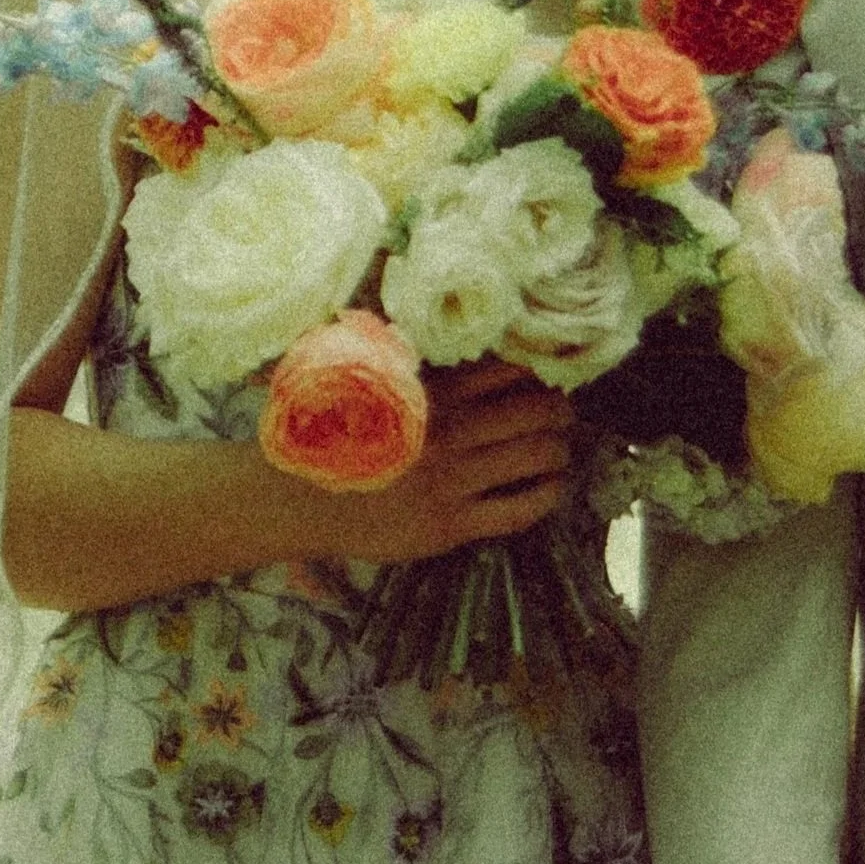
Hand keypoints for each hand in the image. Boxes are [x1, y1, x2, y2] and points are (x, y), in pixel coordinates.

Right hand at [325, 361, 573, 562]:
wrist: (301, 496)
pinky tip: (551, 488)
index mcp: (434, 390)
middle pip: (540, 410)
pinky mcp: (452, 525)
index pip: (514, 368)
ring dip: (561, 451)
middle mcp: (451, 430)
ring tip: (559, 451)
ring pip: (540, 456)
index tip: (550, 378)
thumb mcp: (377, 381)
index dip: (543, 372)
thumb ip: (422, 362)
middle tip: (563, 416)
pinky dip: (549, 495)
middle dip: (562, 412)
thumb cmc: (339, 433)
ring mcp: (454, 480)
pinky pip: (522, 509)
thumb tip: (465, 338)